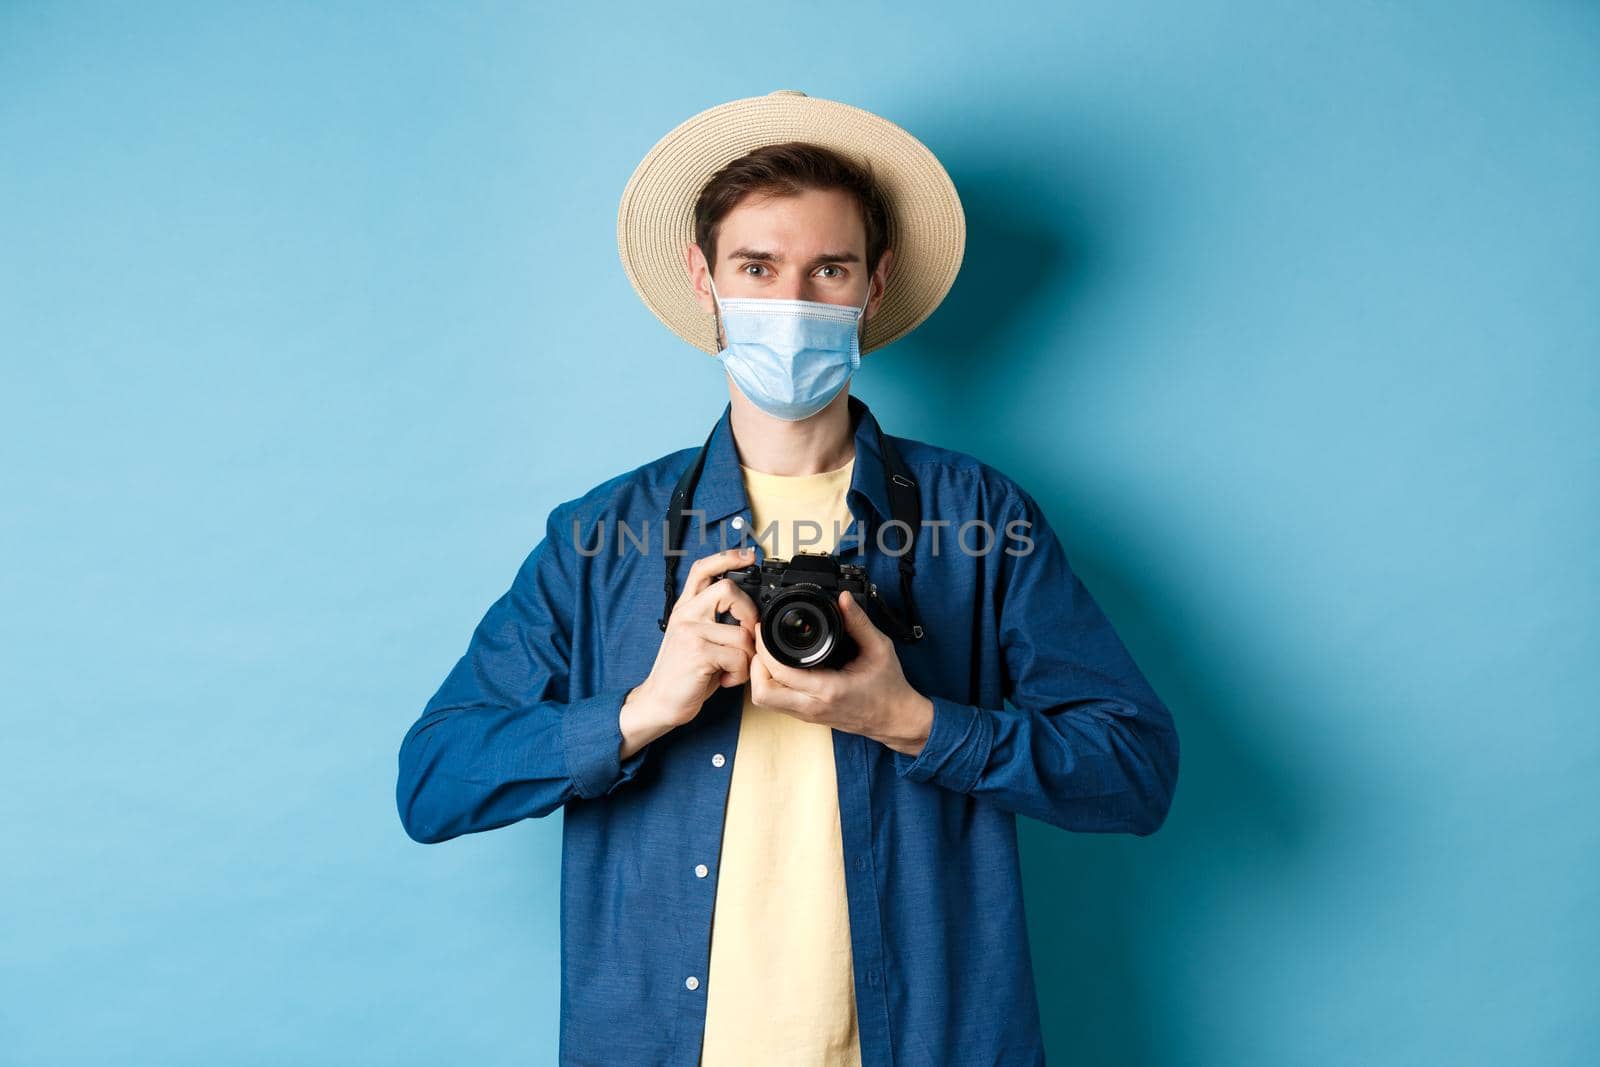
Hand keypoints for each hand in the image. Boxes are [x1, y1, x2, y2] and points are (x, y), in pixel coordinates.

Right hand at [626, 547, 759, 736]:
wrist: (659, 702)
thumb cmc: (683, 674)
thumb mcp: (695, 639)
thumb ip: (713, 620)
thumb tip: (748, 612)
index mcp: (685, 608)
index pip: (703, 570)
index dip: (727, 557)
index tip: (747, 555)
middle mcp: (686, 615)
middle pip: (728, 589)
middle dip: (748, 613)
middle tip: (746, 634)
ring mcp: (690, 632)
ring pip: (741, 632)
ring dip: (746, 657)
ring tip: (730, 668)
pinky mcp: (698, 652)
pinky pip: (738, 657)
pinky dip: (738, 674)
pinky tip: (723, 679)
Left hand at [749, 588, 933, 755]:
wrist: (896, 720)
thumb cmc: (890, 689)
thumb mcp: (880, 649)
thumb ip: (859, 622)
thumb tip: (842, 599)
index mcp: (829, 689)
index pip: (780, 672)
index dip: (764, 649)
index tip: (764, 629)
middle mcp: (813, 706)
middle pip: (761, 694)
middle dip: (754, 666)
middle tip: (761, 645)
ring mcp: (808, 714)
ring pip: (765, 701)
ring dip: (760, 677)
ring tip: (768, 654)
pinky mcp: (808, 716)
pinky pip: (777, 703)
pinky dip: (770, 684)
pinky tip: (780, 666)